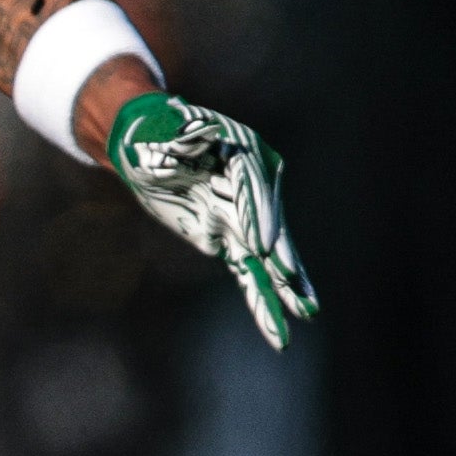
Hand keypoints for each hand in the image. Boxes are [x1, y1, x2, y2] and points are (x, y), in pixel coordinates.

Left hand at [106, 90, 319, 350]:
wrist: (148, 143)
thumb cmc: (156, 131)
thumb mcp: (163, 129)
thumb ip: (181, 136)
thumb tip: (195, 134)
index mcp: (245, 154)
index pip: (254, 188)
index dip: (258, 216)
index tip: (261, 246)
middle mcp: (253, 188)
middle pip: (270, 224)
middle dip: (281, 255)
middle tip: (292, 280)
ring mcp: (243, 217)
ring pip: (266, 257)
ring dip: (283, 287)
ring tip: (307, 313)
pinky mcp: (229, 239)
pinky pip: (248, 271)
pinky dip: (261, 297)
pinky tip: (278, 326)